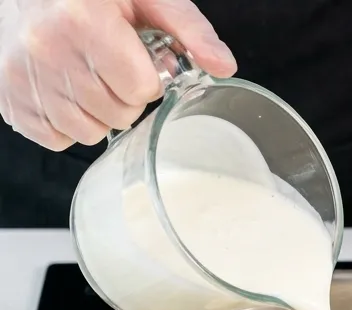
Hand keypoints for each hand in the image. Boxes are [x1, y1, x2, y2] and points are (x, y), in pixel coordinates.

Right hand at [0, 0, 235, 150]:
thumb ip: (188, 29)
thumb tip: (223, 65)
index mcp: (83, 21)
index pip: (140, 89)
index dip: (148, 79)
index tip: (138, 61)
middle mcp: (46, 49)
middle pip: (117, 114)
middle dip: (125, 96)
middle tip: (112, 67)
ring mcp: (21, 75)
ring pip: (87, 132)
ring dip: (98, 113)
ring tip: (89, 78)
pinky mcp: (7, 96)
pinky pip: (54, 138)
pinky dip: (67, 124)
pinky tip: (68, 93)